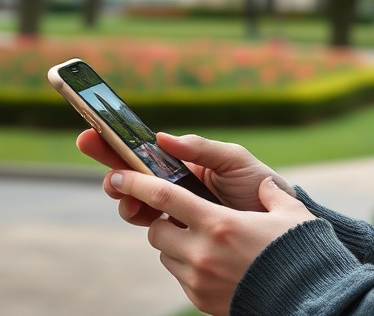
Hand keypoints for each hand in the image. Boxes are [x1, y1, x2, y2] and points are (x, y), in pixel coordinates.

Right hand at [76, 130, 293, 223]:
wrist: (283, 225)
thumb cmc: (260, 185)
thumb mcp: (235, 160)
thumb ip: (201, 149)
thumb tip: (162, 137)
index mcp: (185, 163)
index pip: (145, 152)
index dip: (116, 145)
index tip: (90, 137)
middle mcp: (177, 186)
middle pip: (133, 178)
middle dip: (114, 174)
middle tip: (112, 179)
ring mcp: (177, 212)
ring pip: (137, 205)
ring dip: (126, 200)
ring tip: (131, 201)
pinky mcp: (182, 236)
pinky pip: (153, 230)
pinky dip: (142, 221)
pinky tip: (147, 218)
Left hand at [107, 169, 314, 315]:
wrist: (305, 298)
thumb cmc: (298, 251)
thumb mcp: (289, 212)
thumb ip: (270, 194)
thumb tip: (264, 185)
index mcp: (218, 223)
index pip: (164, 197)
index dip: (136, 184)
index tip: (117, 176)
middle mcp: (202, 252)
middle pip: (156, 230)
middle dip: (162, 220)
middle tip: (183, 216)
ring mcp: (198, 280)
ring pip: (166, 255)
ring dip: (175, 243)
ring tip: (205, 241)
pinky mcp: (200, 300)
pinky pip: (180, 277)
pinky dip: (188, 266)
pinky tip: (215, 263)